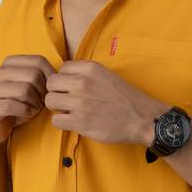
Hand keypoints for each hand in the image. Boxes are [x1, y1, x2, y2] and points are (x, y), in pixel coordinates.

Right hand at [0, 54, 56, 146]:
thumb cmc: (17, 107)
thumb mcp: (31, 88)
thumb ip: (42, 77)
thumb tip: (60, 76)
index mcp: (9, 63)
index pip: (38, 60)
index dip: (51, 76)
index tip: (50, 90)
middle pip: (33, 75)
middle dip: (42, 92)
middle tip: (41, 102)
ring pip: (25, 90)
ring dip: (35, 103)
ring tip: (33, 109)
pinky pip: (15, 105)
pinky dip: (26, 112)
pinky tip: (26, 115)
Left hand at [44, 60, 169, 145]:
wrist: (141, 118)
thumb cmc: (125, 98)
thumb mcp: (106, 75)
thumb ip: (85, 73)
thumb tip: (64, 77)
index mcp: (90, 69)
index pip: (61, 68)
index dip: (65, 79)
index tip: (72, 88)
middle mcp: (82, 83)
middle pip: (51, 83)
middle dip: (57, 92)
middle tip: (67, 100)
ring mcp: (80, 102)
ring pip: (50, 101)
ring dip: (57, 107)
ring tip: (70, 111)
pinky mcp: (80, 122)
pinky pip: (56, 120)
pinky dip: (62, 122)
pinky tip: (73, 122)